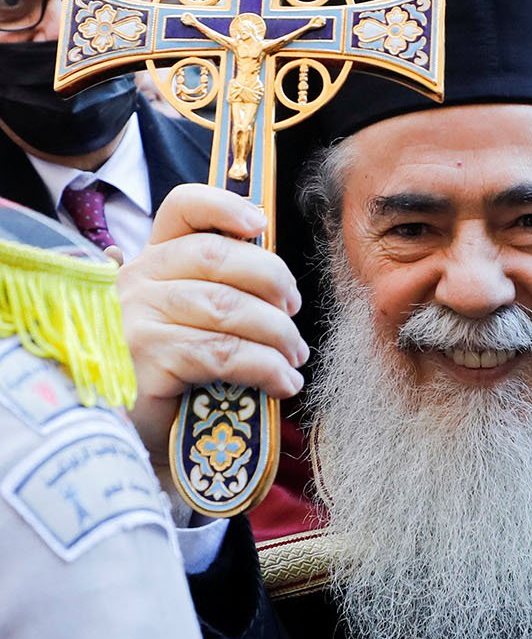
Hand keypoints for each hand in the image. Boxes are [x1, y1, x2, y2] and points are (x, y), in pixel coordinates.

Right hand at [117, 183, 307, 473]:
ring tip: (295, 358)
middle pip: (217, 256)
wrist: (128, 434)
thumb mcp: (188, 324)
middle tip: (293, 313)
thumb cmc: (169, 378)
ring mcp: (139, 319)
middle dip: (271, 279)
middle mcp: (138, 282)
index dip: (224, 204)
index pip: (181, 209)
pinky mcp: (148, 360)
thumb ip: (219, 292)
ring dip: (276, 334)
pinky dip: (265, 367)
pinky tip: (282, 383)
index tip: (260, 223)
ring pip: (227, 308)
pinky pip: (223, 353)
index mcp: (151, 261)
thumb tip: (279, 286)